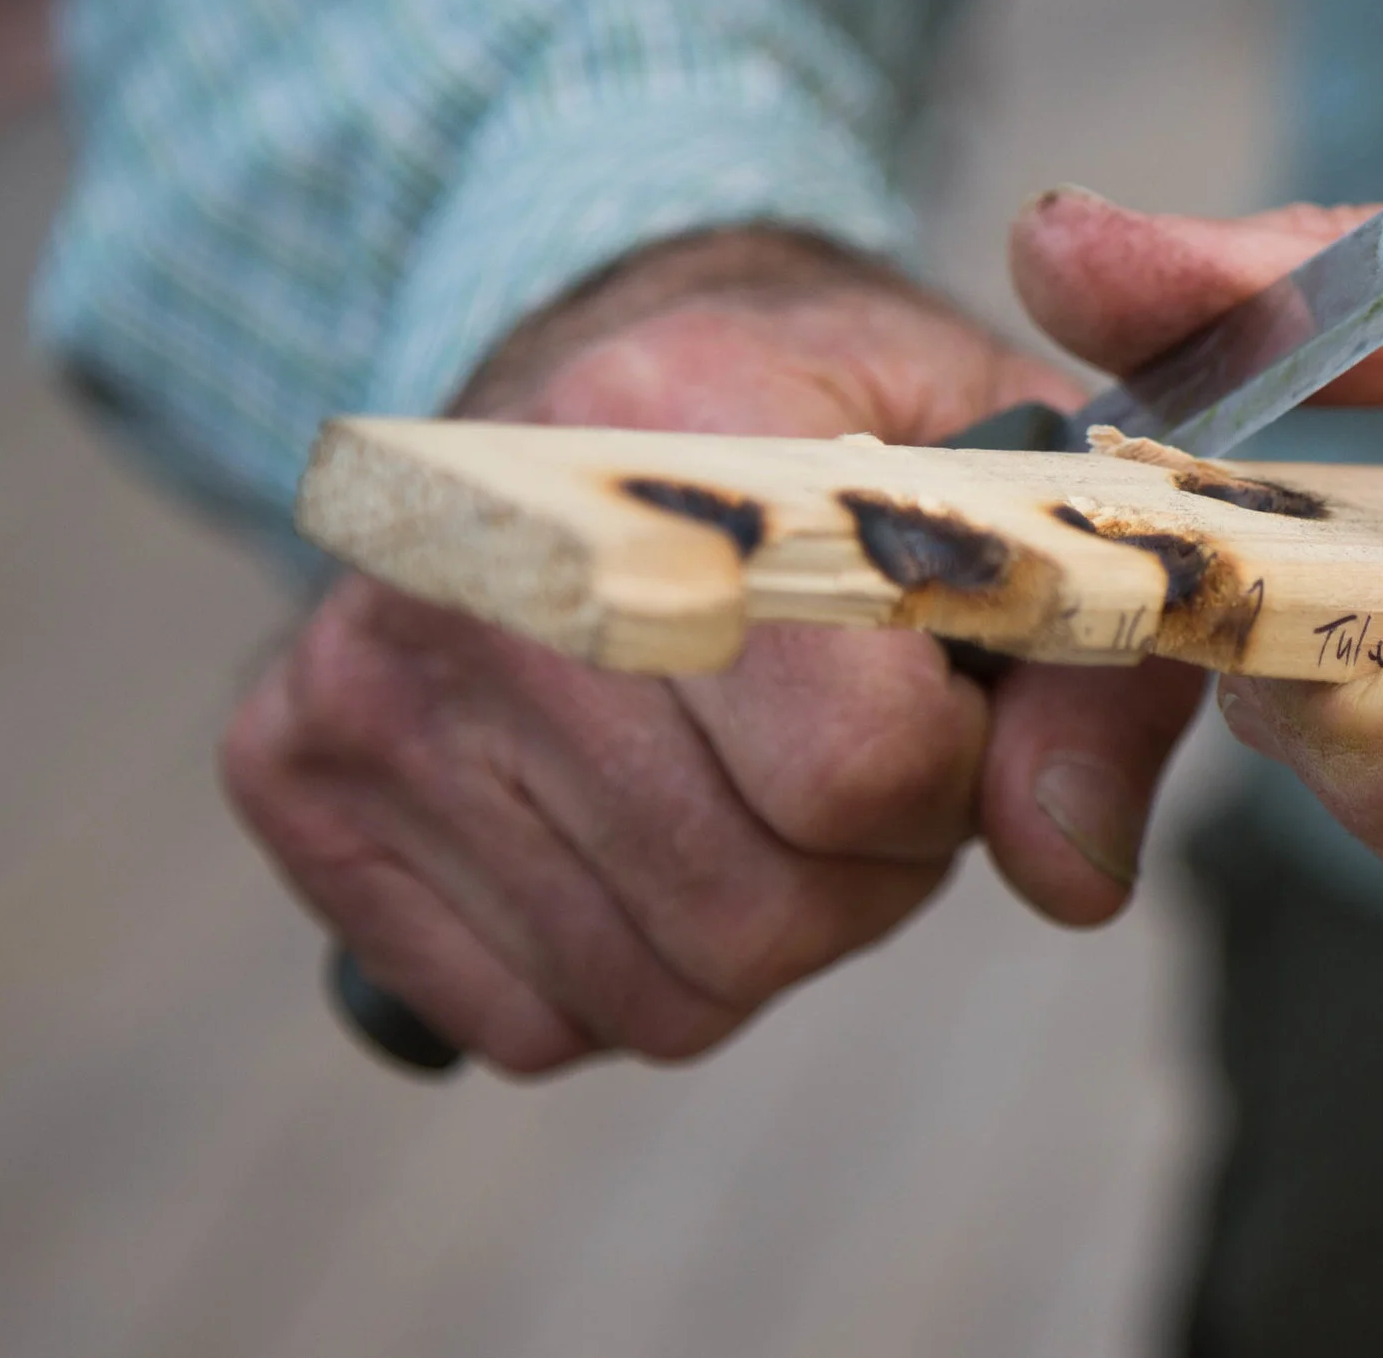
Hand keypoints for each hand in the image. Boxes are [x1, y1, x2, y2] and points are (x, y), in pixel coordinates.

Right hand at [222, 232, 1203, 1072]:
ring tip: (744, 777)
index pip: (861, 765)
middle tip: (848, 756)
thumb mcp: (1003, 493)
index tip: (939, 699)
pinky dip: (619, 964)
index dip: (949, 776)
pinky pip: (530, 1020)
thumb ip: (1089, 677)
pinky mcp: (293, 763)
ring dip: (752, 926)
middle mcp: (489, 547)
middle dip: (862, 873)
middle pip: (759, 907)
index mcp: (681, 433)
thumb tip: (1071, 879)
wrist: (609, 361)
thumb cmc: (831, 435)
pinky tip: (629, 821)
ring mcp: (368, 660)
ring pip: (656, 991)